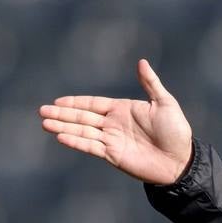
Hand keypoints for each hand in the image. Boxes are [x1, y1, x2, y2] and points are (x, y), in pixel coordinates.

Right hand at [40, 58, 193, 184]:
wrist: (180, 161)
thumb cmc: (176, 131)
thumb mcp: (165, 103)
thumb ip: (150, 83)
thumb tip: (141, 61)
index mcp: (122, 109)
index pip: (93, 103)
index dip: (75, 102)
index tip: (57, 101)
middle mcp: (113, 124)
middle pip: (83, 117)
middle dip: (62, 114)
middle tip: (41, 111)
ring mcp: (111, 140)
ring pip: (82, 131)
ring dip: (63, 127)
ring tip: (44, 123)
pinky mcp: (113, 155)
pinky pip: (90, 146)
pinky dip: (76, 141)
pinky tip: (61, 136)